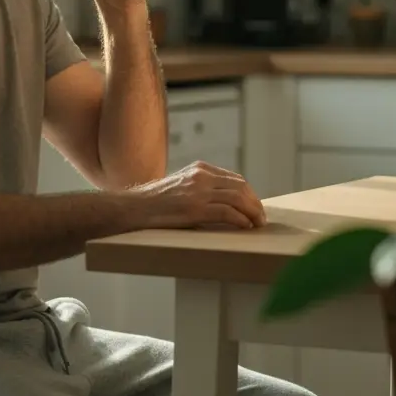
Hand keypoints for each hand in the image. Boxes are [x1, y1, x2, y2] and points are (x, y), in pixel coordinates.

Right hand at [126, 161, 266, 230]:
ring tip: (257, 224)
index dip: (250, 194)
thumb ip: (201, 188)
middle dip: (255, 204)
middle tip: (261, 219)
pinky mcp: (195, 209)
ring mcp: (198, 191)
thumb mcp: (182, 186)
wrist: (134, 208)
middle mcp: (201, 176)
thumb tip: (225, 203)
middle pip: (241, 187)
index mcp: (200, 169)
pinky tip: (245, 227)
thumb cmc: (156, 203)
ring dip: (253, 213)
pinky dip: (240, 220)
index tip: (255, 207)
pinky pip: (227, 213)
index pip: (235, 179)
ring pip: (238, 198)